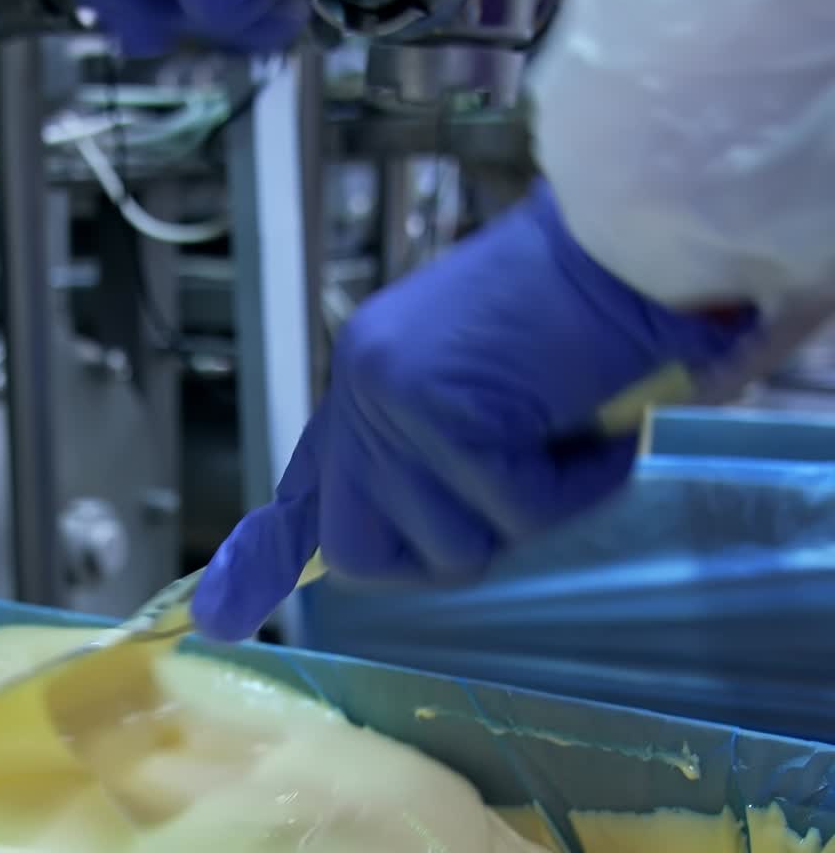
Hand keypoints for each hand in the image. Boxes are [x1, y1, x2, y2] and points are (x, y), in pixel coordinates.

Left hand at [191, 181, 755, 641]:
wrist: (636, 234)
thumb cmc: (579, 311)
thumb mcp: (482, 390)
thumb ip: (427, 454)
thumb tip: (386, 544)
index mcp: (362, 383)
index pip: (301, 490)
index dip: (263, 561)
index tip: (217, 617)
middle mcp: (359, 389)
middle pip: (357, 553)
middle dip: (443, 549)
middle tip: (516, 490)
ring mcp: (391, 399)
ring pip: (449, 545)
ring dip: (531, 511)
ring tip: (569, 435)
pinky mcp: (444, 412)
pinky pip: (518, 512)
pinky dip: (579, 486)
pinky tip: (601, 429)